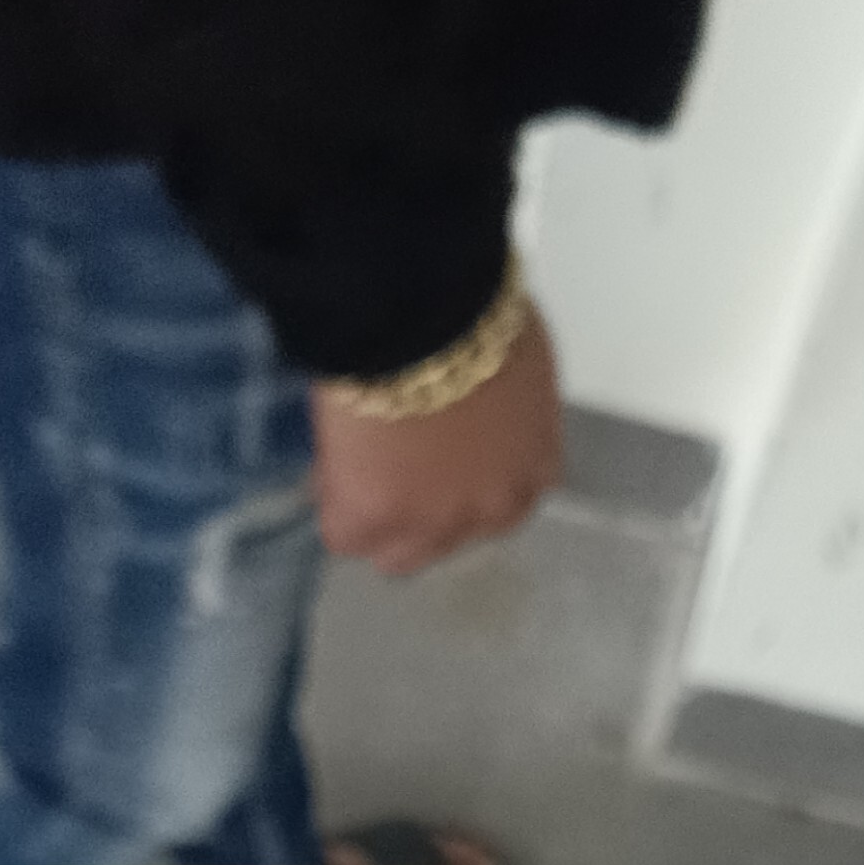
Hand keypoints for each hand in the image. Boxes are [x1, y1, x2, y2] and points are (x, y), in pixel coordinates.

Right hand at [312, 303, 563, 574]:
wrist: (422, 311)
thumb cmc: (474, 309)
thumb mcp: (512, 359)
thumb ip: (499, 403)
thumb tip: (471, 401)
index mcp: (533, 464)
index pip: (505, 504)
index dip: (465, 487)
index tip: (439, 463)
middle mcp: (491, 506)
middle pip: (450, 540)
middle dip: (422, 516)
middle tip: (390, 469)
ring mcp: (432, 521)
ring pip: (397, 555)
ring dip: (377, 525)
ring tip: (353, 475)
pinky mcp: (375, 518)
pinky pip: (343, 534)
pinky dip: (333, 504)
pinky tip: (329, 465)